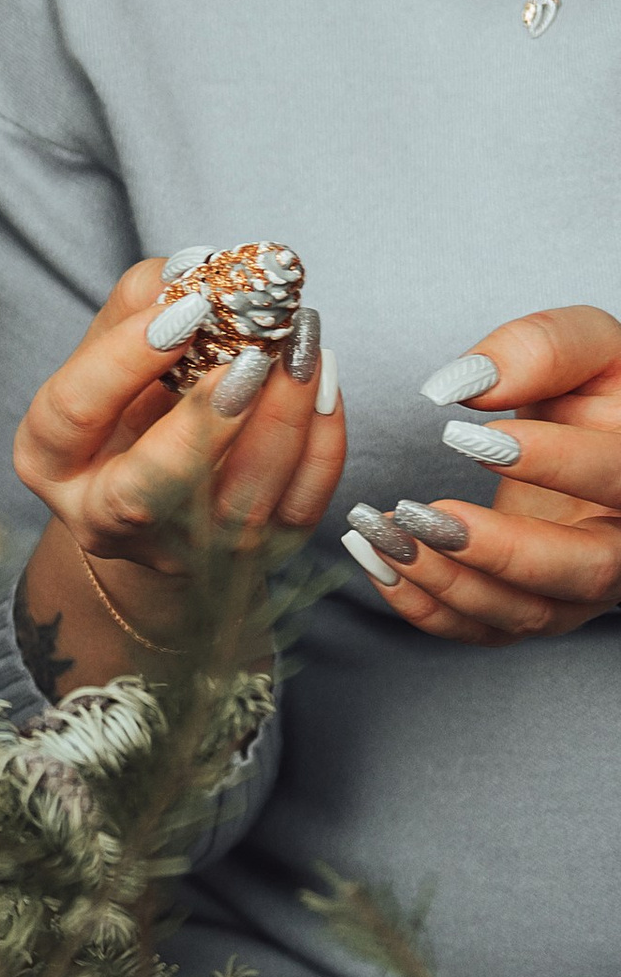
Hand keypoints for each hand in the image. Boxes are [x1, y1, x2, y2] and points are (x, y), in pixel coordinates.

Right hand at [15, 259, 343, 585]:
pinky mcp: (253, 558)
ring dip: (281, 419)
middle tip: (252, 353)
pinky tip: (323, 385)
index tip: (183, 306)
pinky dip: (320, 445)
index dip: (124, 358)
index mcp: (52, 461)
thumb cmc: (125, 407)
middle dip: (205, 419)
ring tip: (302, 349)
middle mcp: (107, 519)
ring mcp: (184, 550)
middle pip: (148, 488)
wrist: (157, 495)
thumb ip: (135, 307)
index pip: (74, 412)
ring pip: (240, 503)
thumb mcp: (106, 353)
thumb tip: (190, 272)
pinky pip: (298, 508)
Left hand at [360, 306, 620, 642]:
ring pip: (528, 612)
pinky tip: (379, 564)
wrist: (587, 435)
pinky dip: (426, 607)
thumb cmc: (595, 389)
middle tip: (421, 513)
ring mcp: (580, 589)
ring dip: (448, 581)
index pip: (617, 480)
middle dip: (498, 550)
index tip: (470, 437)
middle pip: (583, 569)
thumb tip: (460, 385)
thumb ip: (541, 349)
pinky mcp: (532, 608)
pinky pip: (484, 630)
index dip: (551, 463)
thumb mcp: (586, 346)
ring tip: (384, 534)